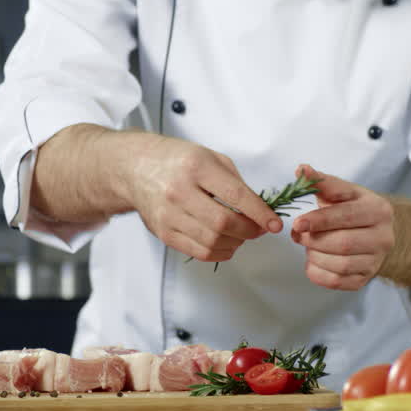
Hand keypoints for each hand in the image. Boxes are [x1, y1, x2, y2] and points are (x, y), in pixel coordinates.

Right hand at [125, 135, 282, 262]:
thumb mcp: (210, 157)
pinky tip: (227, 244)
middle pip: (224, 223)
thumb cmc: (176, 160)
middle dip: (249, 231)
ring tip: (242, 235)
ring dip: (236, 243)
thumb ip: (235, 182)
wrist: (136, 167)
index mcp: (196, 166)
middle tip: (259, 229)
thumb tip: (259, 211)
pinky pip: (198, 252)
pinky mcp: (163, 232)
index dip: (260, 213)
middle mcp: (179, 191)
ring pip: (212, 241)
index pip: (235, 195)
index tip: (274, 224)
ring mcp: (168, 214)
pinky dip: (219, 253)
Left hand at [289, 164, 393, 290]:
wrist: (375, 232)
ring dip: (315, 256)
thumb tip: (301, 169)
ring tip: (307, 247)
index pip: (346, 216)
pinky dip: (319, 274)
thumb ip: (322, 182)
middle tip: (297, 235)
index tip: (297, 223)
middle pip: (343, 243)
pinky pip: (338, 282)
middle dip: (314, 240)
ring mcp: (377, 261)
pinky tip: (312, 262)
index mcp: (378, 210)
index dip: (319, 220)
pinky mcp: (366, 278)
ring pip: (341, 265)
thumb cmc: (353, 209)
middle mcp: (384, 237)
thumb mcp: (343, 192)